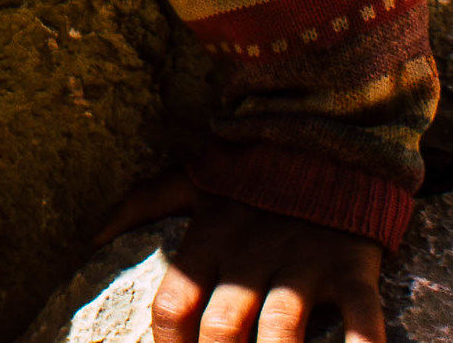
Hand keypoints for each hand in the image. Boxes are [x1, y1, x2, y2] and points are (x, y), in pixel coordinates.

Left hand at [101, 176, 384, 342]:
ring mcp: (301, 263)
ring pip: (280, 332)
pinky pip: (360, 318)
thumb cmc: (253, 168)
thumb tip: (91, 236)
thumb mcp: (192, 178)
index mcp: (210, 239)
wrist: (324, 130)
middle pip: (221, 329)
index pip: (174, 305)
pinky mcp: (349, 266)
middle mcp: (250, 256)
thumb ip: (142, 204)